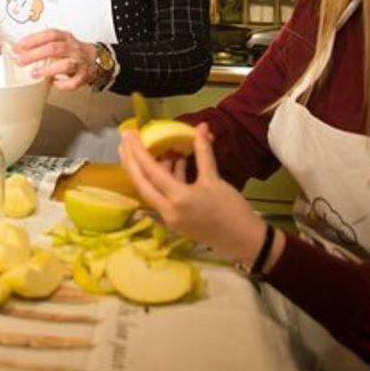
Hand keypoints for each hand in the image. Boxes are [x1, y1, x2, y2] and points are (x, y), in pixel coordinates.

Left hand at [13, 29, 96, 90]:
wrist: (95, 59)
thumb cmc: (72, 51)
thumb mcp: (59, 42)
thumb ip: (41, 45)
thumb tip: (19, 50)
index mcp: (66, 38)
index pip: (50, 35)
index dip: (34, 40)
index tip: (20, 46)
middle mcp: (74, 48)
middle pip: (54, 49)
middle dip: (35, 54)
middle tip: (21, 61)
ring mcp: (80, 63)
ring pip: (65, 65)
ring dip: (48, 70)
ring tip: (34, 73)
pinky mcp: (84, 76)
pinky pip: (73, 82)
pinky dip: (62, 84)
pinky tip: (54, 83)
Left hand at [118, 123, 273, 265]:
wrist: (244, 241)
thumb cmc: (231, 211)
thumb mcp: (215, 180)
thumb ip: (203, 153)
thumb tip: (200, 128)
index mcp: (178, 199)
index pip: (150, 172)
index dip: (138, 151)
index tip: (129, 134)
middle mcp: (167, 210)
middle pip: (140, 182)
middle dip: (130, 160)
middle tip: (125, 139)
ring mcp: (170, 216)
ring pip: (151, 189)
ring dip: (148, 169)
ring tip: (149, 146)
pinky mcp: (175, 219)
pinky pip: (162, 195)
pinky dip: (163, 178)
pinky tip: (171, 161)